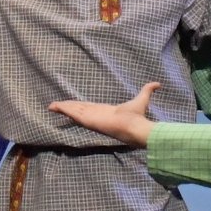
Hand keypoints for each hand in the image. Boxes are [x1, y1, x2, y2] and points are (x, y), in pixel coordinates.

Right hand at [43, 82, 163, 148]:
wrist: (136, 127)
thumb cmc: (138, 116)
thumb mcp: (142, 99)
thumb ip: (148, 90)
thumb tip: (158, 83)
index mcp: (105, 112)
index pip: (89, 108)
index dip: (80, 106)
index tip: (71, 104)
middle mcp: (96, 116)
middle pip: (78, 110)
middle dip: (67, 107)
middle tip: (56, 105)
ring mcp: (91, 119)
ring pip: (73, 111)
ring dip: (63, 108)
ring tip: (51, 106)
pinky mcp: (89, 120)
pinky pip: (73, 113)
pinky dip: (64, 110)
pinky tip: (55, 106)